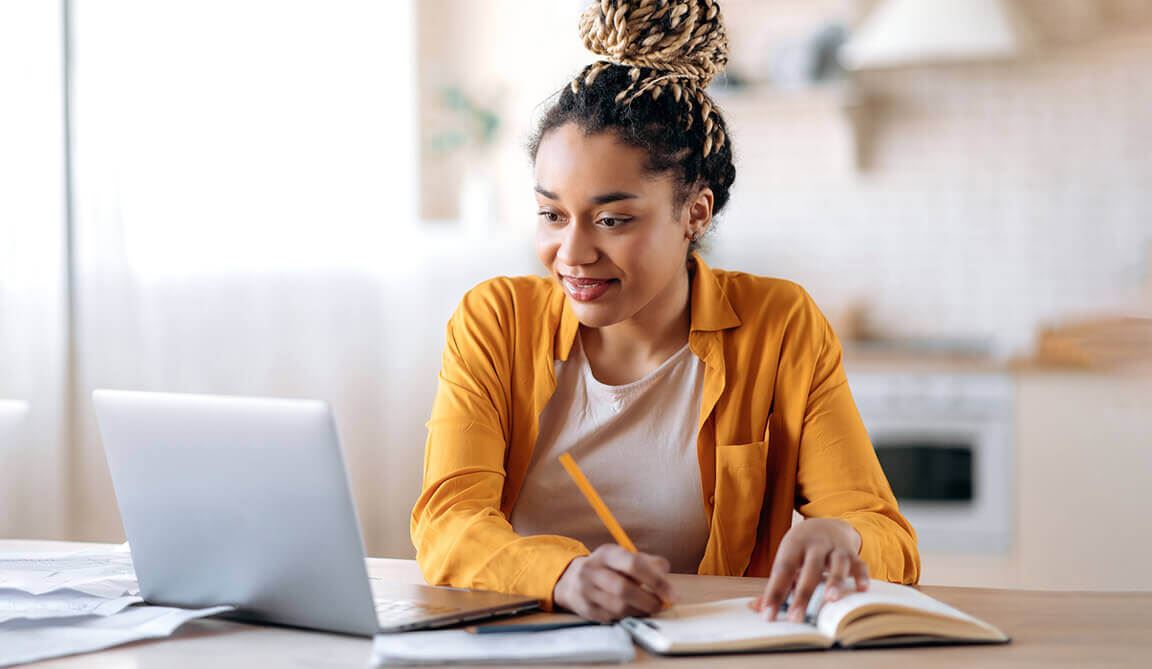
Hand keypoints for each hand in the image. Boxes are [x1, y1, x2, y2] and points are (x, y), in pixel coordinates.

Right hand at [552, 544, 676, 621]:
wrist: (570, 580)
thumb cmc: (606, 567)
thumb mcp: (623, 556)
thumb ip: (647, 561)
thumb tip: (665, 571)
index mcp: (607, 553)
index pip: (633, 564)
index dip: (656, 580)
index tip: (672, 594)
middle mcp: (593, 571)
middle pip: (624, 589)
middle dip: (648, 600)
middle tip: (661, 605)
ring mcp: (587, 592)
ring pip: (618, 607)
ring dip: (640, 611)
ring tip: (650, 608)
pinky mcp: (586, 610)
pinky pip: (612, 618)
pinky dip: (628, 617)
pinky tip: (635, 612)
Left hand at [751, 518, 868, 621]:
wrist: (826, 524)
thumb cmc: (802, 549)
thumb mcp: (787, 559)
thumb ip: (776, 584)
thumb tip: (756, 609)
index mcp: (793, 546)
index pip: (782, 570)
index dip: (774, 593)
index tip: (768, 615)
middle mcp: (815, 545)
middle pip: (809, 569)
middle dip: (803, 594)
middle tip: (795, 618)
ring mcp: (835, 548)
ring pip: (837, 563)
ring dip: (834, 581)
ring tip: (830, 600)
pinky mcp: (853, 553)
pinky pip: (860, 563)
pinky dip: (862, 576)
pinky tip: (862, 589)